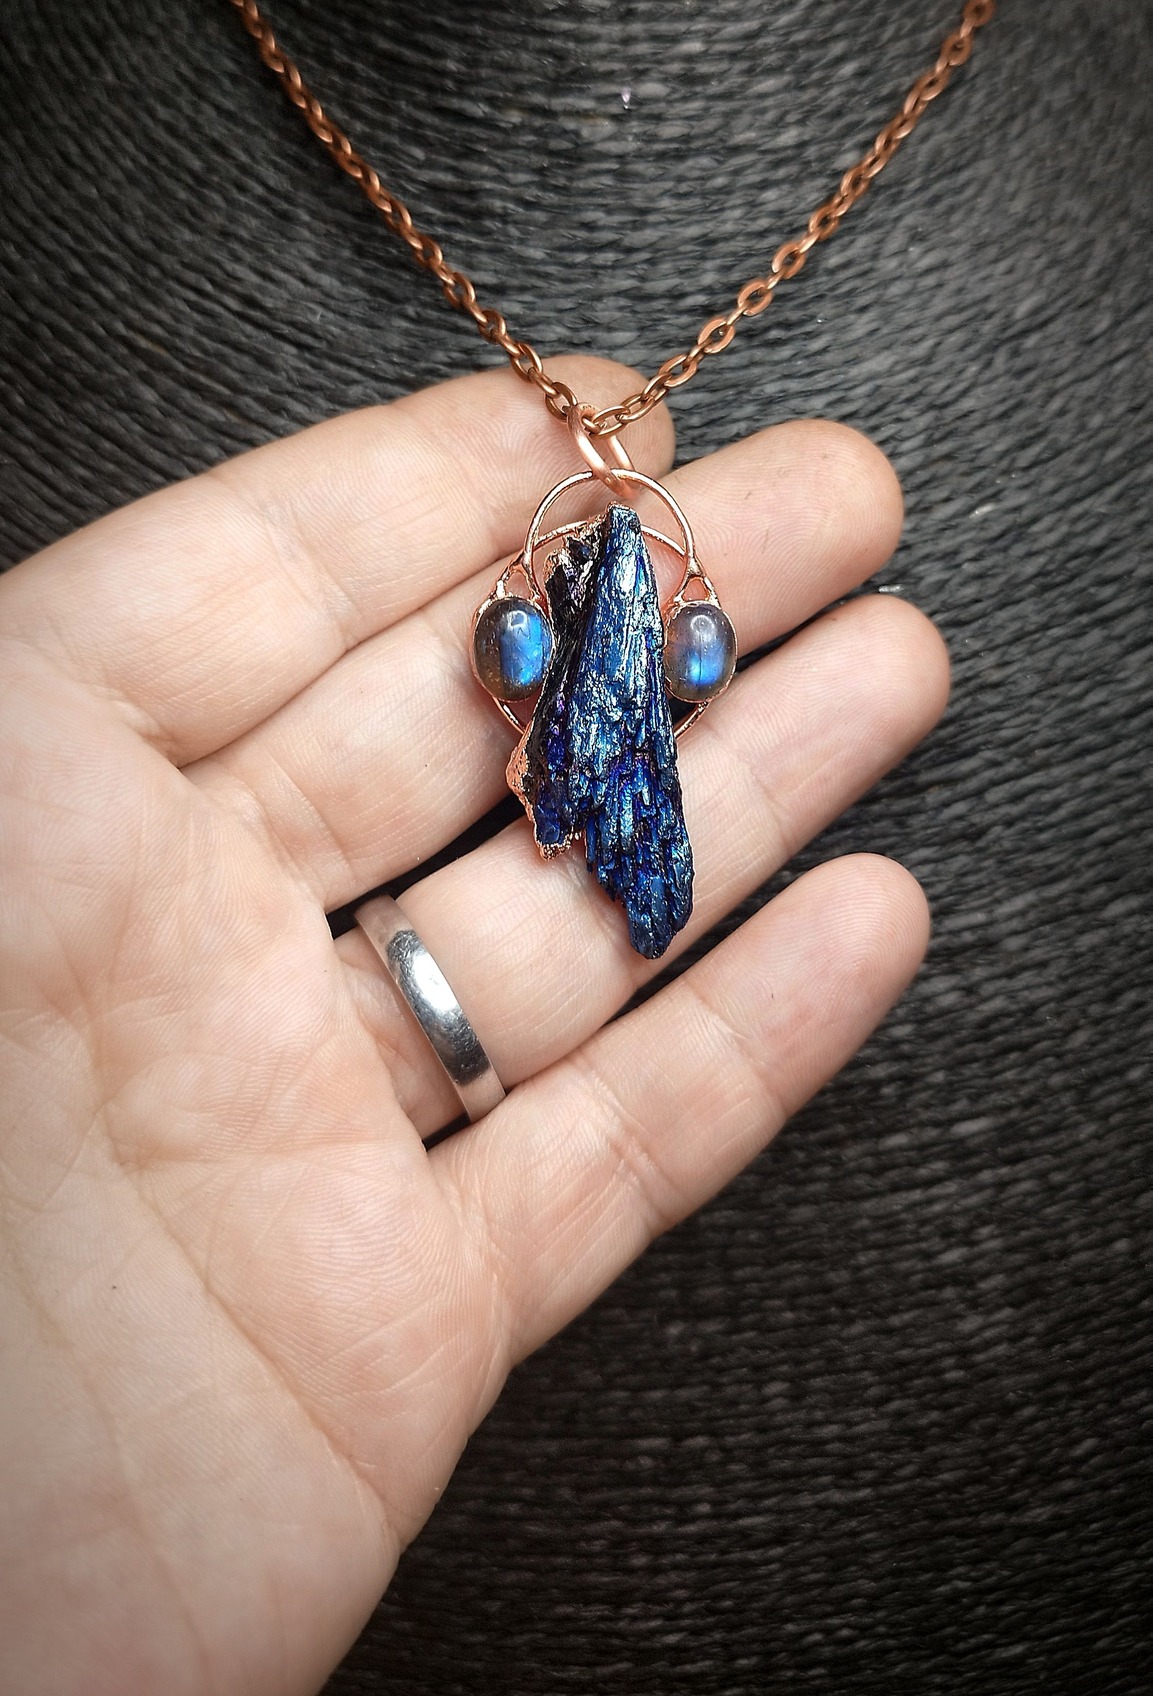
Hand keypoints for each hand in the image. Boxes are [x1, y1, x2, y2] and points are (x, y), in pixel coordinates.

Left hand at [0, 360, 947, 1695]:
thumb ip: (39, 688)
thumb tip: (182, 566)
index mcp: (30, 821)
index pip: (260, 596)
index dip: (439, 485)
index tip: (604, 409)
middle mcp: (167, 963)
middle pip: (458, 741)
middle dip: (654, 606)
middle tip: (831, 496)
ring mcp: (294, 1147)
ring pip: (565, 928)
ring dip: (744, 790)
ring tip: (897, 657)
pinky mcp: (390, 1340)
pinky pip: (604, 1162)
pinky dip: (749, 1047)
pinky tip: (869, 922)